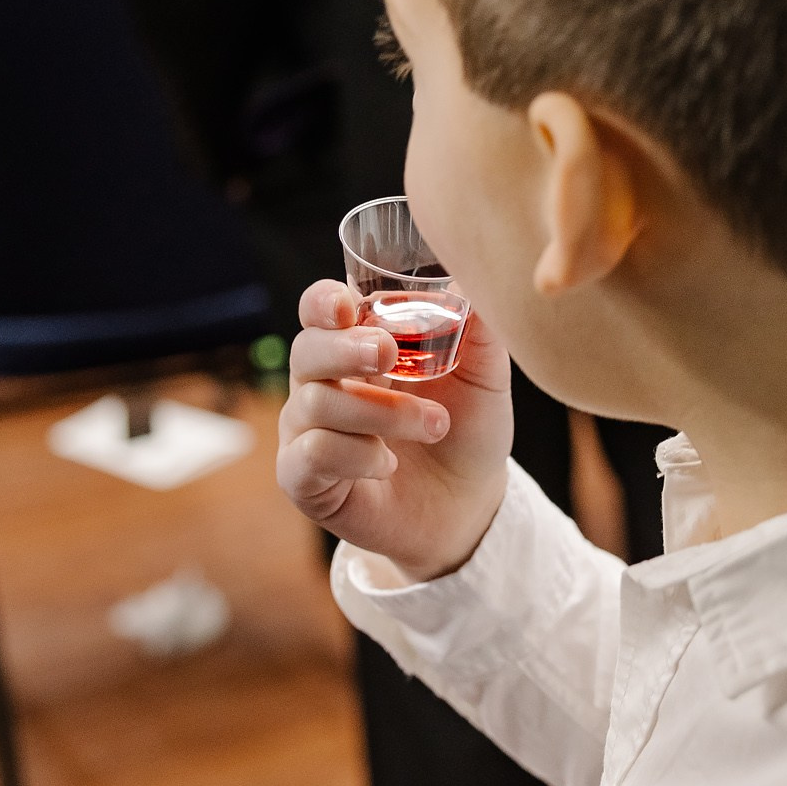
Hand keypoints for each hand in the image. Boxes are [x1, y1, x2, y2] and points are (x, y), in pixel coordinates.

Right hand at [276, 279, 513, 580]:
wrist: (470, 506)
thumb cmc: (467, 431)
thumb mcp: (484, 377)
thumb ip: (476, 328)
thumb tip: (469, 279)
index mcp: (356, 345)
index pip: (319, 309)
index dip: (324, 302)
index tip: (349, 306)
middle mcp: (322, 382)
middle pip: (306, 349)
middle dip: (347, 350)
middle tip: (389, 355)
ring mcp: (307, 430)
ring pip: (319, 403)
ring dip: (384, 412)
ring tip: (434, 425)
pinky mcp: (302, 478)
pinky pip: (314, 453)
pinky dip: (358, 455)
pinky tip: (388, 465)